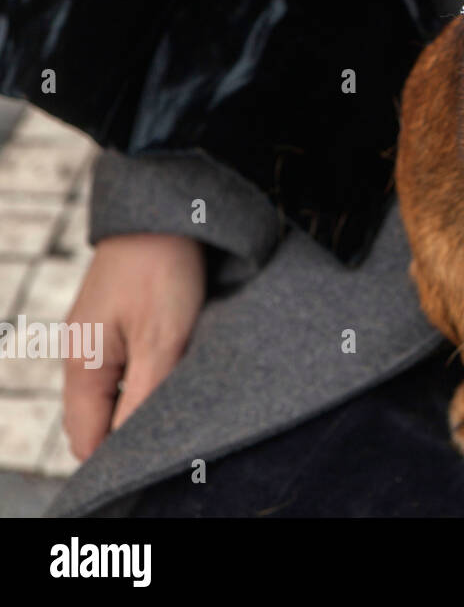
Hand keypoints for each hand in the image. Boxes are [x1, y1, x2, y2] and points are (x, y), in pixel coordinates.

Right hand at [62, 233, 204, 459]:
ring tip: (178, 394)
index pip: (87, 439)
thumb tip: (129, 445)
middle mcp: (82, 358)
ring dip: (142, 400)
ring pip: (115, 392)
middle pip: (98, 419)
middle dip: (131, 430)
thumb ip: (143, 397)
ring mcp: (97, 339)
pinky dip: (148, 375)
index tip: (159, 451)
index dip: (120, 455)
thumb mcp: (161, 340)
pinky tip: (175, 368)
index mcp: (82, 368)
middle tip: (176, 423)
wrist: (163, 212)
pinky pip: (127, 366)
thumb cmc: (160, 271)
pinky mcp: (117, 323)